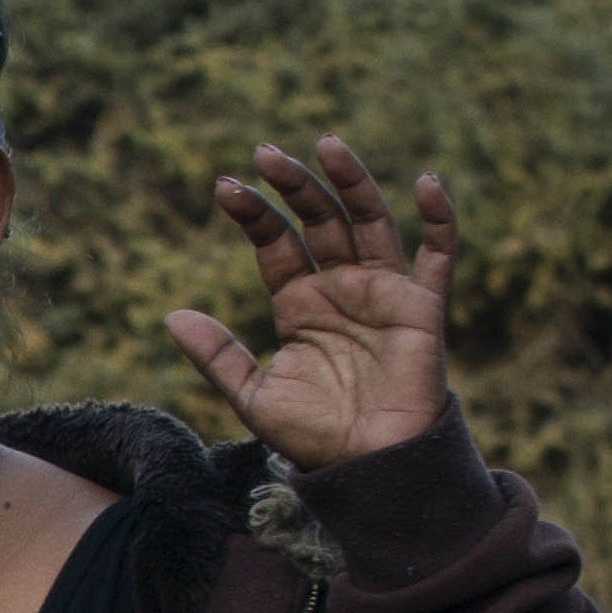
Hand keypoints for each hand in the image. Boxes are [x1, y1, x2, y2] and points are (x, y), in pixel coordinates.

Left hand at [167, 132, 458, 468]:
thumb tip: (172, 316)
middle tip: (266, 154)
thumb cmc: (314, 436)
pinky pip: (438, 253)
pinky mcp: (423, 305)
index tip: (226, 188)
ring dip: (351, 182)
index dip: (254, 215)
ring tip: (325, 145)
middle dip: (295, 187)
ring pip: (369, 221)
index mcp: (299, 303)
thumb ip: (218, 356)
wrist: (368, 467)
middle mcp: (341, 287)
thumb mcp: (254, 397)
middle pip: (318, 220)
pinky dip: (438, 217)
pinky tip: (425, 182)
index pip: (276, 244)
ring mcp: (383, 291)